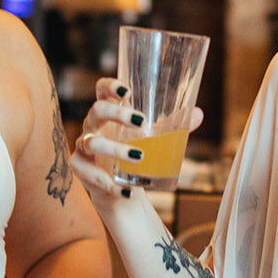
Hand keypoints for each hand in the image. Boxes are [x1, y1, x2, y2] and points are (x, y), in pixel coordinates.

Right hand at [67, 78, 201, 219]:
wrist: (121, 189)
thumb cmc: (136, 153)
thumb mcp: (155, 138)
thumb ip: (174, 126)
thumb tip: (197, 113)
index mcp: (110, 113)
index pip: (102, 90)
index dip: (109, 86)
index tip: (126, 89)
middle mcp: (93, 126)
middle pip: (97, 111)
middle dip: (117, 113)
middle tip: (140, 122)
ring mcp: (84, 147)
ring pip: (91, 142)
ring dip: (115, 149)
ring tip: (139, 156)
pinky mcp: (80, 169)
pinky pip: (87, 173)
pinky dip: (107, 183)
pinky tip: (127, 191)